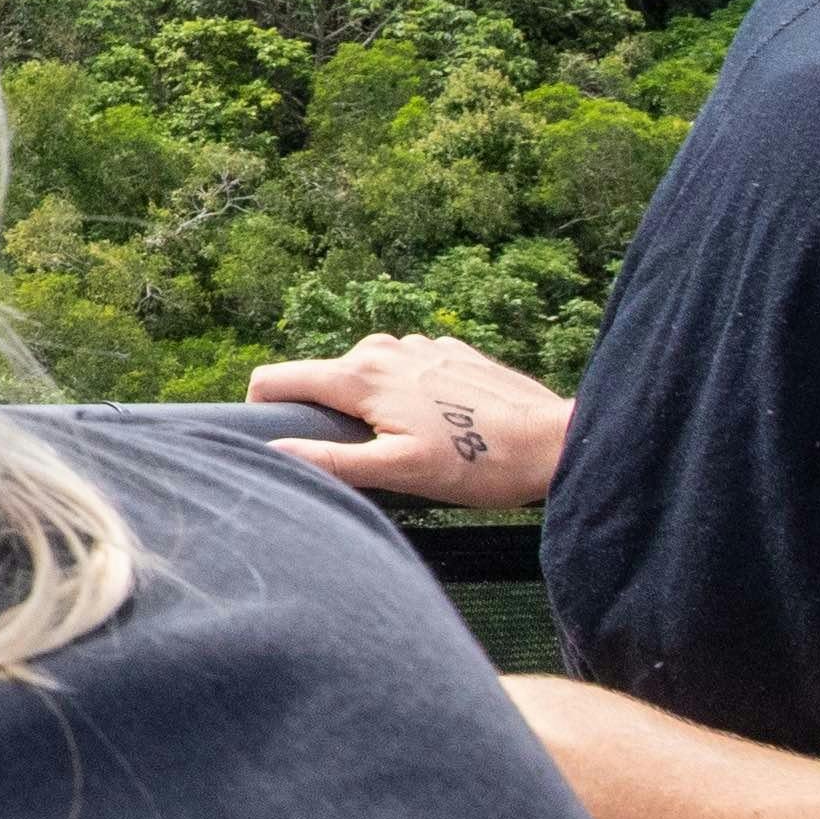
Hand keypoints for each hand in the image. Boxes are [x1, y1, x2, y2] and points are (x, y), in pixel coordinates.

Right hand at [248, 330, 569, 506]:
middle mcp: (383, 348)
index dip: (262, 409)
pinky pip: (405, 371)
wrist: (557, 440)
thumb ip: (331, 459)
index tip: (277, 442)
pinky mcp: (448, 351)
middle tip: (367, 458)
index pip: (276, 378)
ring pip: (365, 374)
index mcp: (360, 374)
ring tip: (411, 444)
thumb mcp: (399, 472)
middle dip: (325, 415)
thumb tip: (274, 449)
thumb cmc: (481, 464)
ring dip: (369, 406)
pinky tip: (441, 425)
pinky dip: (406, 395)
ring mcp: (419, 345)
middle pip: (322, 379)